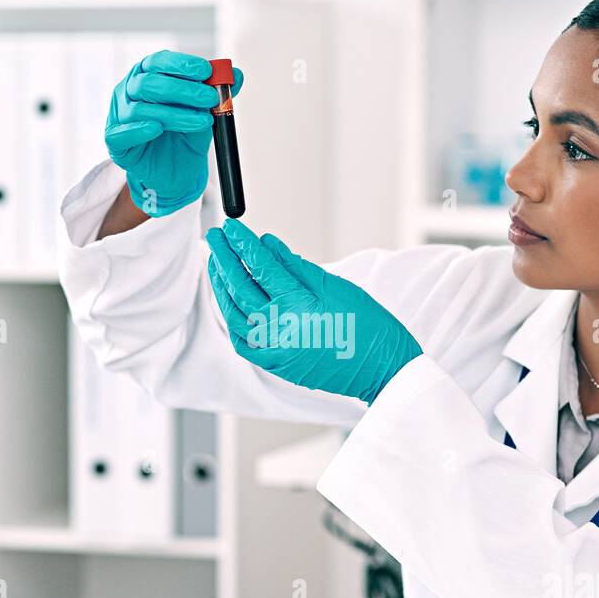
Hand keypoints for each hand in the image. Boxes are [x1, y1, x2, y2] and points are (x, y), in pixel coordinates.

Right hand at [104, 50, 243, 216]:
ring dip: (175, 113)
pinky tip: (157, 128)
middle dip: (183, 89)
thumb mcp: (204, 113)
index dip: (181, 64)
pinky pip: (122, 133)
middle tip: (210, 98)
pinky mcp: (115, 142)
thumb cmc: (183, 137)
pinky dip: (140, 129)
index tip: (207, 71)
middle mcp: (129, 91)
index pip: (159, 62)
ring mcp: (119, 116)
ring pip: (141, 109)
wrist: (174, 174)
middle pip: (149, 83)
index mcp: (147, 76)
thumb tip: (236, 74)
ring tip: (203, 121)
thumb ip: (218, 95)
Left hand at [205, 217, 422, 405]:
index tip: (231, 228)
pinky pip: (243, 341)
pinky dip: (233, 320)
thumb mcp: (336, 287)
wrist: (382, 370)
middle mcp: (281, 328)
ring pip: (235, 314)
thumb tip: (268, 244)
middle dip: (225, 258)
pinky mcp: (276, 364)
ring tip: (216, 264)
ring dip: (221, 287)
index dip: (242, 244)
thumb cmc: (369, 327)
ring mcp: (275, 349)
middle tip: (216, 237)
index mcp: (298, 304)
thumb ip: (297, 266)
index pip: (260, 266)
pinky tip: (228, 303)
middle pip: (241, 287)